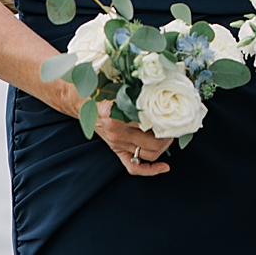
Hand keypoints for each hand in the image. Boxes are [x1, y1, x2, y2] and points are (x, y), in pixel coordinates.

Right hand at [41, 77, 171, 175]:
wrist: (79, 100)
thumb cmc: (99, 89)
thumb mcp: (118, 84)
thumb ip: (137, 88)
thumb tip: (164, 85)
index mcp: (117, 112)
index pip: (150, 122)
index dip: (167, 120)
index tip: (176, 115)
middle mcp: (117, 130)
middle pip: (153, 142)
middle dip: (169, 136)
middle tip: (176, 126)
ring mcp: (116, 142)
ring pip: (148, 153)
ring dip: (164, 148)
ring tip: (169, 137)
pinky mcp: (115, 149)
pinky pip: (134, 167)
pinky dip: (150, 170)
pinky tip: (164, 167)